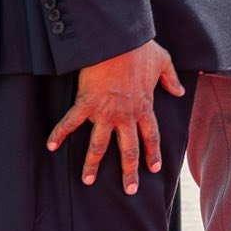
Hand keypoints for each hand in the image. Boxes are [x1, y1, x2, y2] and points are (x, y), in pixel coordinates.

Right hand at [46, 40, 184, 193]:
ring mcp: (105, 112)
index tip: (153, 169)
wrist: (119, 41)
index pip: (151, 136)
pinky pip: (70, 123)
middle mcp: (125, 115)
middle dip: (129, 171)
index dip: (152, 153)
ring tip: (88, 181)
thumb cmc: (141, 49)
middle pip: (128, 149)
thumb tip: (179, 91)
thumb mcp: (163, 62)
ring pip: (99, 145)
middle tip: (129, 190)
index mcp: (144, 106)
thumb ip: (171, 79)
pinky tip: (50, 146)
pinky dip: (59, 134)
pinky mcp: (86, 104)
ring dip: (92, 164)